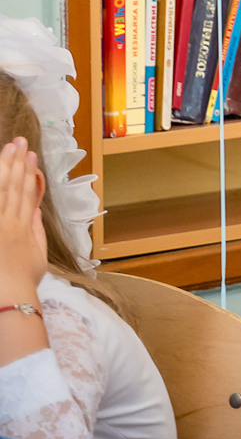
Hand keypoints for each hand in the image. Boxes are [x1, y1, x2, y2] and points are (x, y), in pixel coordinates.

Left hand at [0, 140, 45, 299]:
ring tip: (7, 150)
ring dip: (4, 169)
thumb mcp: (38, 256)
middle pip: (12, 187)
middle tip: (17, 141)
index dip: (29, 172)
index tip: (31, 154)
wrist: (8, 297)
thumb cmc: (23, 281)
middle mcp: (9, 221)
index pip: (28, 193)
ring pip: (0, 191)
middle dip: (15, 163)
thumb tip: (36, 209)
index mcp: (24, 226)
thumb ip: (36, 230)